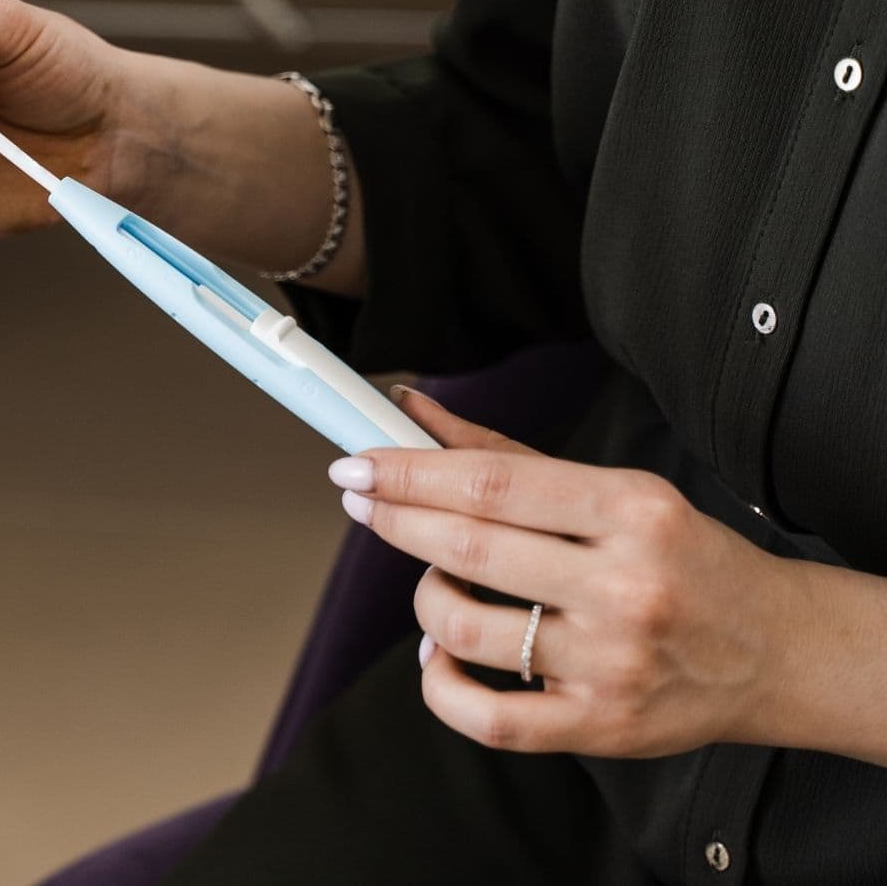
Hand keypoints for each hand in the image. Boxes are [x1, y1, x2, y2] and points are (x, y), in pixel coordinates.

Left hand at [333, 388, 792, 757]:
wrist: (779, 652)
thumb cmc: (687, 560)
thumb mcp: (618, 491)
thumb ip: (507, 454)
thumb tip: (412, 409)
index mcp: (632, 511)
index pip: (489, 482)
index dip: (407, 471)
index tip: (355, 464)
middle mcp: (624, 585)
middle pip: (467, 547)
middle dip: (395, 519)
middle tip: (360, 500)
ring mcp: (611, 662)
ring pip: (463, 627)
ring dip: (424, 598)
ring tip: (437, 582)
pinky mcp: (599, 726)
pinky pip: (484, 717)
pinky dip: (438, 684)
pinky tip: (439, 656)